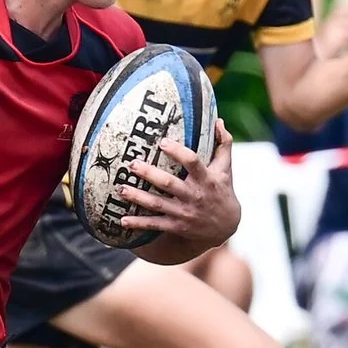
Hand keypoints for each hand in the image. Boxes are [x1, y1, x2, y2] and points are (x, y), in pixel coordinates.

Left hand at [115, 123, 239, 252]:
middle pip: (169, 184)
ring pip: (158, 204)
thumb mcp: (226, 169)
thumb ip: (223, 144)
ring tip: (121, 189)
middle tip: (132, 164)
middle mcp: (194, 196)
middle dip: (149, 174)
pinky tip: (122, 220)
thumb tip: (218, 120)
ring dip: (138, 197)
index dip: (178, 152)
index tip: (162, 142)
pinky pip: (155, 225)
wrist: (226, 227)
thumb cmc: (222, 191)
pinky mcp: (176, 226)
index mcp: (206, 179)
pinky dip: (139, 223)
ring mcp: (184, 213)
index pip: (192, 162)